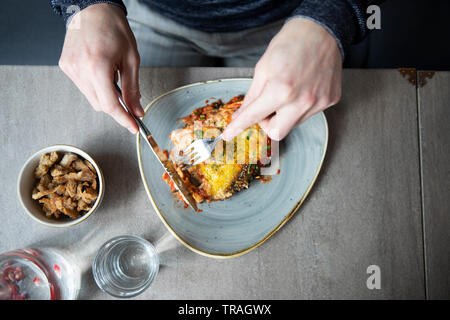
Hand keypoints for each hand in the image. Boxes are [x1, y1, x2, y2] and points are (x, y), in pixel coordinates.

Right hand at [58, 3, 142, 133]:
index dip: (124, 119)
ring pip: (92, 98)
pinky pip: (83, 87)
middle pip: (100, 105)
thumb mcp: (131, 59)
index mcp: (97, 67)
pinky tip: (100, 70)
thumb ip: (133, 89)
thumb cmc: (114, 28)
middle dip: (117, 107)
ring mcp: (70, 69)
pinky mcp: (65, 66)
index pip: (111, 105)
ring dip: (105, 95)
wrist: (93, 8)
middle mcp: (80, 70)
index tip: (134, 127)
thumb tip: (137, 111)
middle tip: (129, 100)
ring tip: (112, 75)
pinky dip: (95, 86)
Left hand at [222, 18, 341, 140]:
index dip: (238, 126)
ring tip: (287, 90)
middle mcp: (302, 101)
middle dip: (267, 123)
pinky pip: (308, 114)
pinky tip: (302, 88)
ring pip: (293, 124)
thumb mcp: (263, 67)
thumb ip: (252, 96)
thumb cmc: (291, 43)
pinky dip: (300, 106)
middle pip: (277, 132)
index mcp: (281, 90)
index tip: (228, 134)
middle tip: (265, 107)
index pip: (254, 116)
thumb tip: (241, 114)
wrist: (322, 29)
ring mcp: (318, 102)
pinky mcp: (329, 100)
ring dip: (284, 114)